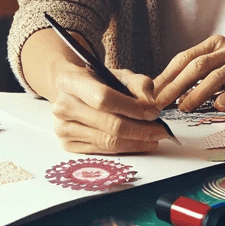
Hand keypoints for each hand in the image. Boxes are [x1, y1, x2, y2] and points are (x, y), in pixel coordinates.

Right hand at [50, 64, 166, 153]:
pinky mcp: (68, 144)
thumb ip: (139, 84)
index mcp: (73, 82)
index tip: (153, 113)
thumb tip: (152, 105)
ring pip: (107, 141)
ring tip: (154, 138)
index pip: (104, 99)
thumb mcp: (119, 74)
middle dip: (141, 130)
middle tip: (161, 130)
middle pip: (108, 124)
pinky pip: (101, 151)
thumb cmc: (98, 81)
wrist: (70, 91)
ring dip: (136, 142)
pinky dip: (123, 149)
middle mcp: (64, 106)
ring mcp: (63, 128)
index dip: (132, 108)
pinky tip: (137, 144)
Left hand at [153, 37, 224, 111]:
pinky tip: (218, 106)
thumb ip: (195, 74)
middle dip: (177, 85)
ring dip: (198, 93)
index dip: (167, 76)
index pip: (185, 58)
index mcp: (213, 44)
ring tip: (184, 108)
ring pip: (217, 75)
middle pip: (198, 66)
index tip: (152, 93)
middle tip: (161, 103)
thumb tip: (164, 92)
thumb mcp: (215, 63)